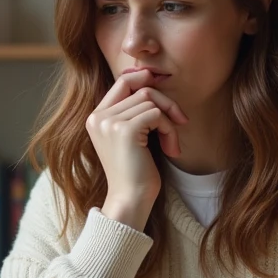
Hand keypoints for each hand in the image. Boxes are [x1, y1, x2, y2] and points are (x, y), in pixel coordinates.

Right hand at [86, 70, 188, 230]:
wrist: (130, 200)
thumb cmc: (135, 172)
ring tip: (171, 144)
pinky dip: (170, 130)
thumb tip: (150, 78)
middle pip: (141, 88)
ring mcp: (109, 122)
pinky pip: (157, 115)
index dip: (146, 81)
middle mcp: (98, 117)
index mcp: (96, 117)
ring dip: (169, 121)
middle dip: (166, 104)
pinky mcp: (125, 130)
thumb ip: (133, 111)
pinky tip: (170, 150)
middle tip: (181, 121)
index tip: (166, 99)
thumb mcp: (130, 136)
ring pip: (151, 101)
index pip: (123, 81)